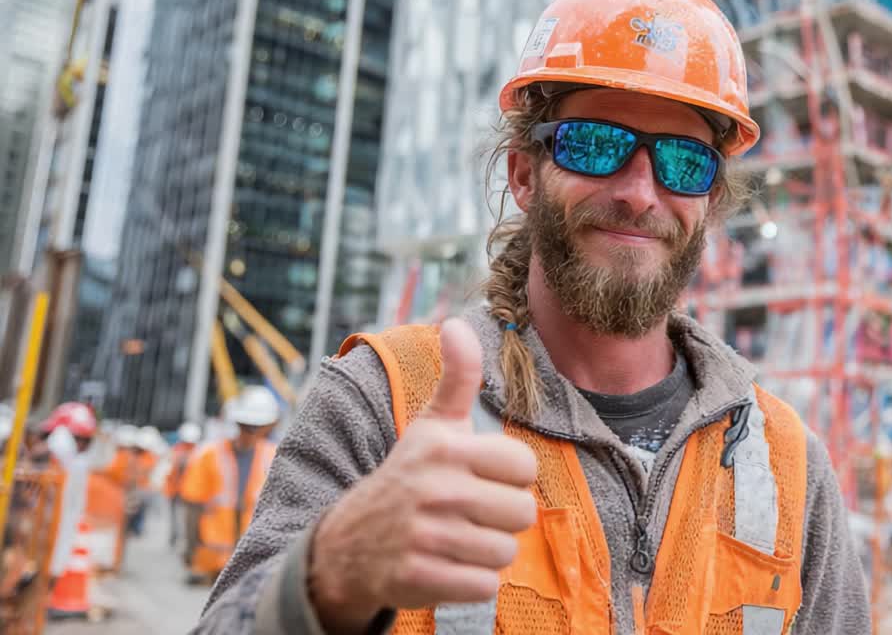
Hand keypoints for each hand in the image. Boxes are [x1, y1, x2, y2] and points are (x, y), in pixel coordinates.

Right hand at [309, 319, 537, 632]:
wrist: (348, 544)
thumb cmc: (407, 477)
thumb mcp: (430, 426)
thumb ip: (456, 378)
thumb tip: (458, 323)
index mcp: (445, 448)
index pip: (524, 467)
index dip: (510, 478)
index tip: (482, 478)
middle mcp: (435, 489)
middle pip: (521, 513)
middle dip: (500, 518)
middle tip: (468, 513)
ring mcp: (425, 535)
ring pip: (504, 552)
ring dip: (486, 552)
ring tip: (457, 539)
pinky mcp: (419, 578)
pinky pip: (484, 587)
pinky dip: (471, 582)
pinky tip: (446, 565)